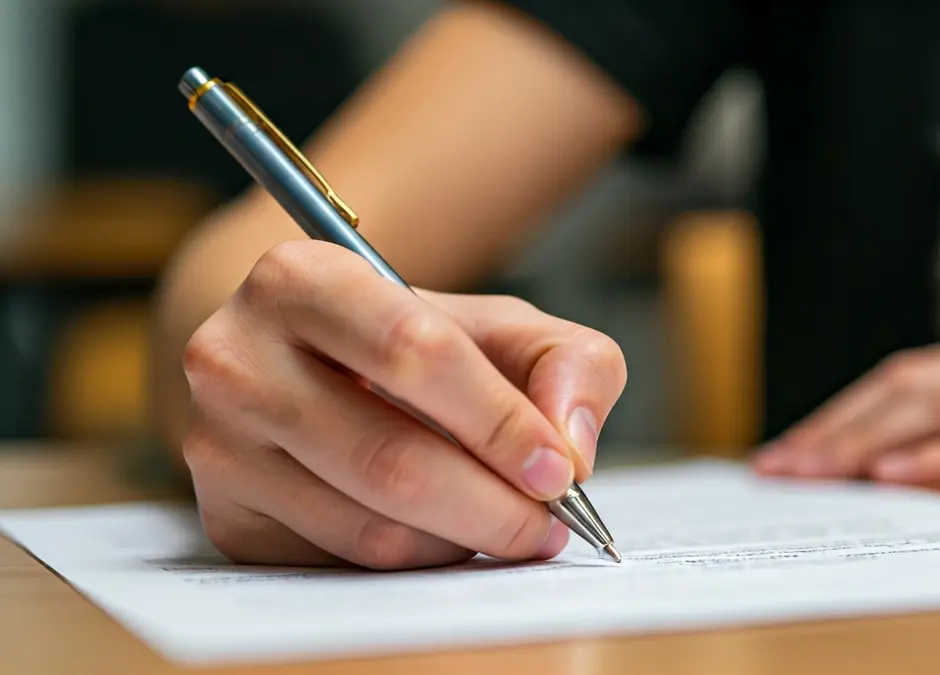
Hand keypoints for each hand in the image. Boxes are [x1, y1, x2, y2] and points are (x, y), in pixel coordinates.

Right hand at [181, 241, 624, 568]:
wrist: (303, 366)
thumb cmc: (412, 341)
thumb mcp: (500, 325)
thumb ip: (567, 362)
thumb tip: (571, 447)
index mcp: (301, 278)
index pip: (415, 355)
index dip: (500, 422)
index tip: (561, 471)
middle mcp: (235, 357)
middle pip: (391, 459)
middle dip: (494, 505)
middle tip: (550, 525)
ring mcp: (218, 444)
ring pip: (372, 526)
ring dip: (462, 539)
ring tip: (506, 522)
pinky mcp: (225, 518)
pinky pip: (347, 562)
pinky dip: (418, 557)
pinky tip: (445, 529)